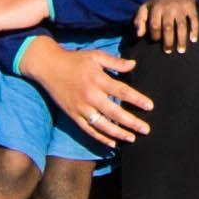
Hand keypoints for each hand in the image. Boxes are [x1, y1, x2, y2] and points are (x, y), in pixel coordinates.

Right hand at [24, 38, 153, 149]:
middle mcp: (90, 96)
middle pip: (114, 112)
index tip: (149, 106)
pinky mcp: (73, 115)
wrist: (49, 67)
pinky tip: (112, 143)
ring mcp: (81, 107)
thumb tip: (133, 65)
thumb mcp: (95, 56)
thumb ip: (115, 62)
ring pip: (102, 125)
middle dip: (132, 122)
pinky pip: (89, 130)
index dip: (137, 99)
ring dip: (118, 133)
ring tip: (132, 138)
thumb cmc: (75, 60)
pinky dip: (101, 138)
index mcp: (98, 79)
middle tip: (146, 129)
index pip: (122, 91)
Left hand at [137, 0, 198, 54]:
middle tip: (168, 51)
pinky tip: (193, 39)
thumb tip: (139, 35)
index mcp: (156, 8)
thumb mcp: (145, 7)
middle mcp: (169, 7)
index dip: (155, 36)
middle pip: (168, 27)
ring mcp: (181, 7)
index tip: (156, 41)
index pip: (154, 25)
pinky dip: (195, 30)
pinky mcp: (191, 6)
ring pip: (181, 26)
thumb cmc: (158, 0)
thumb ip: (139, 20)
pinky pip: (194, 20)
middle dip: (168, 41)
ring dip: (181, 40)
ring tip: (181, 51)